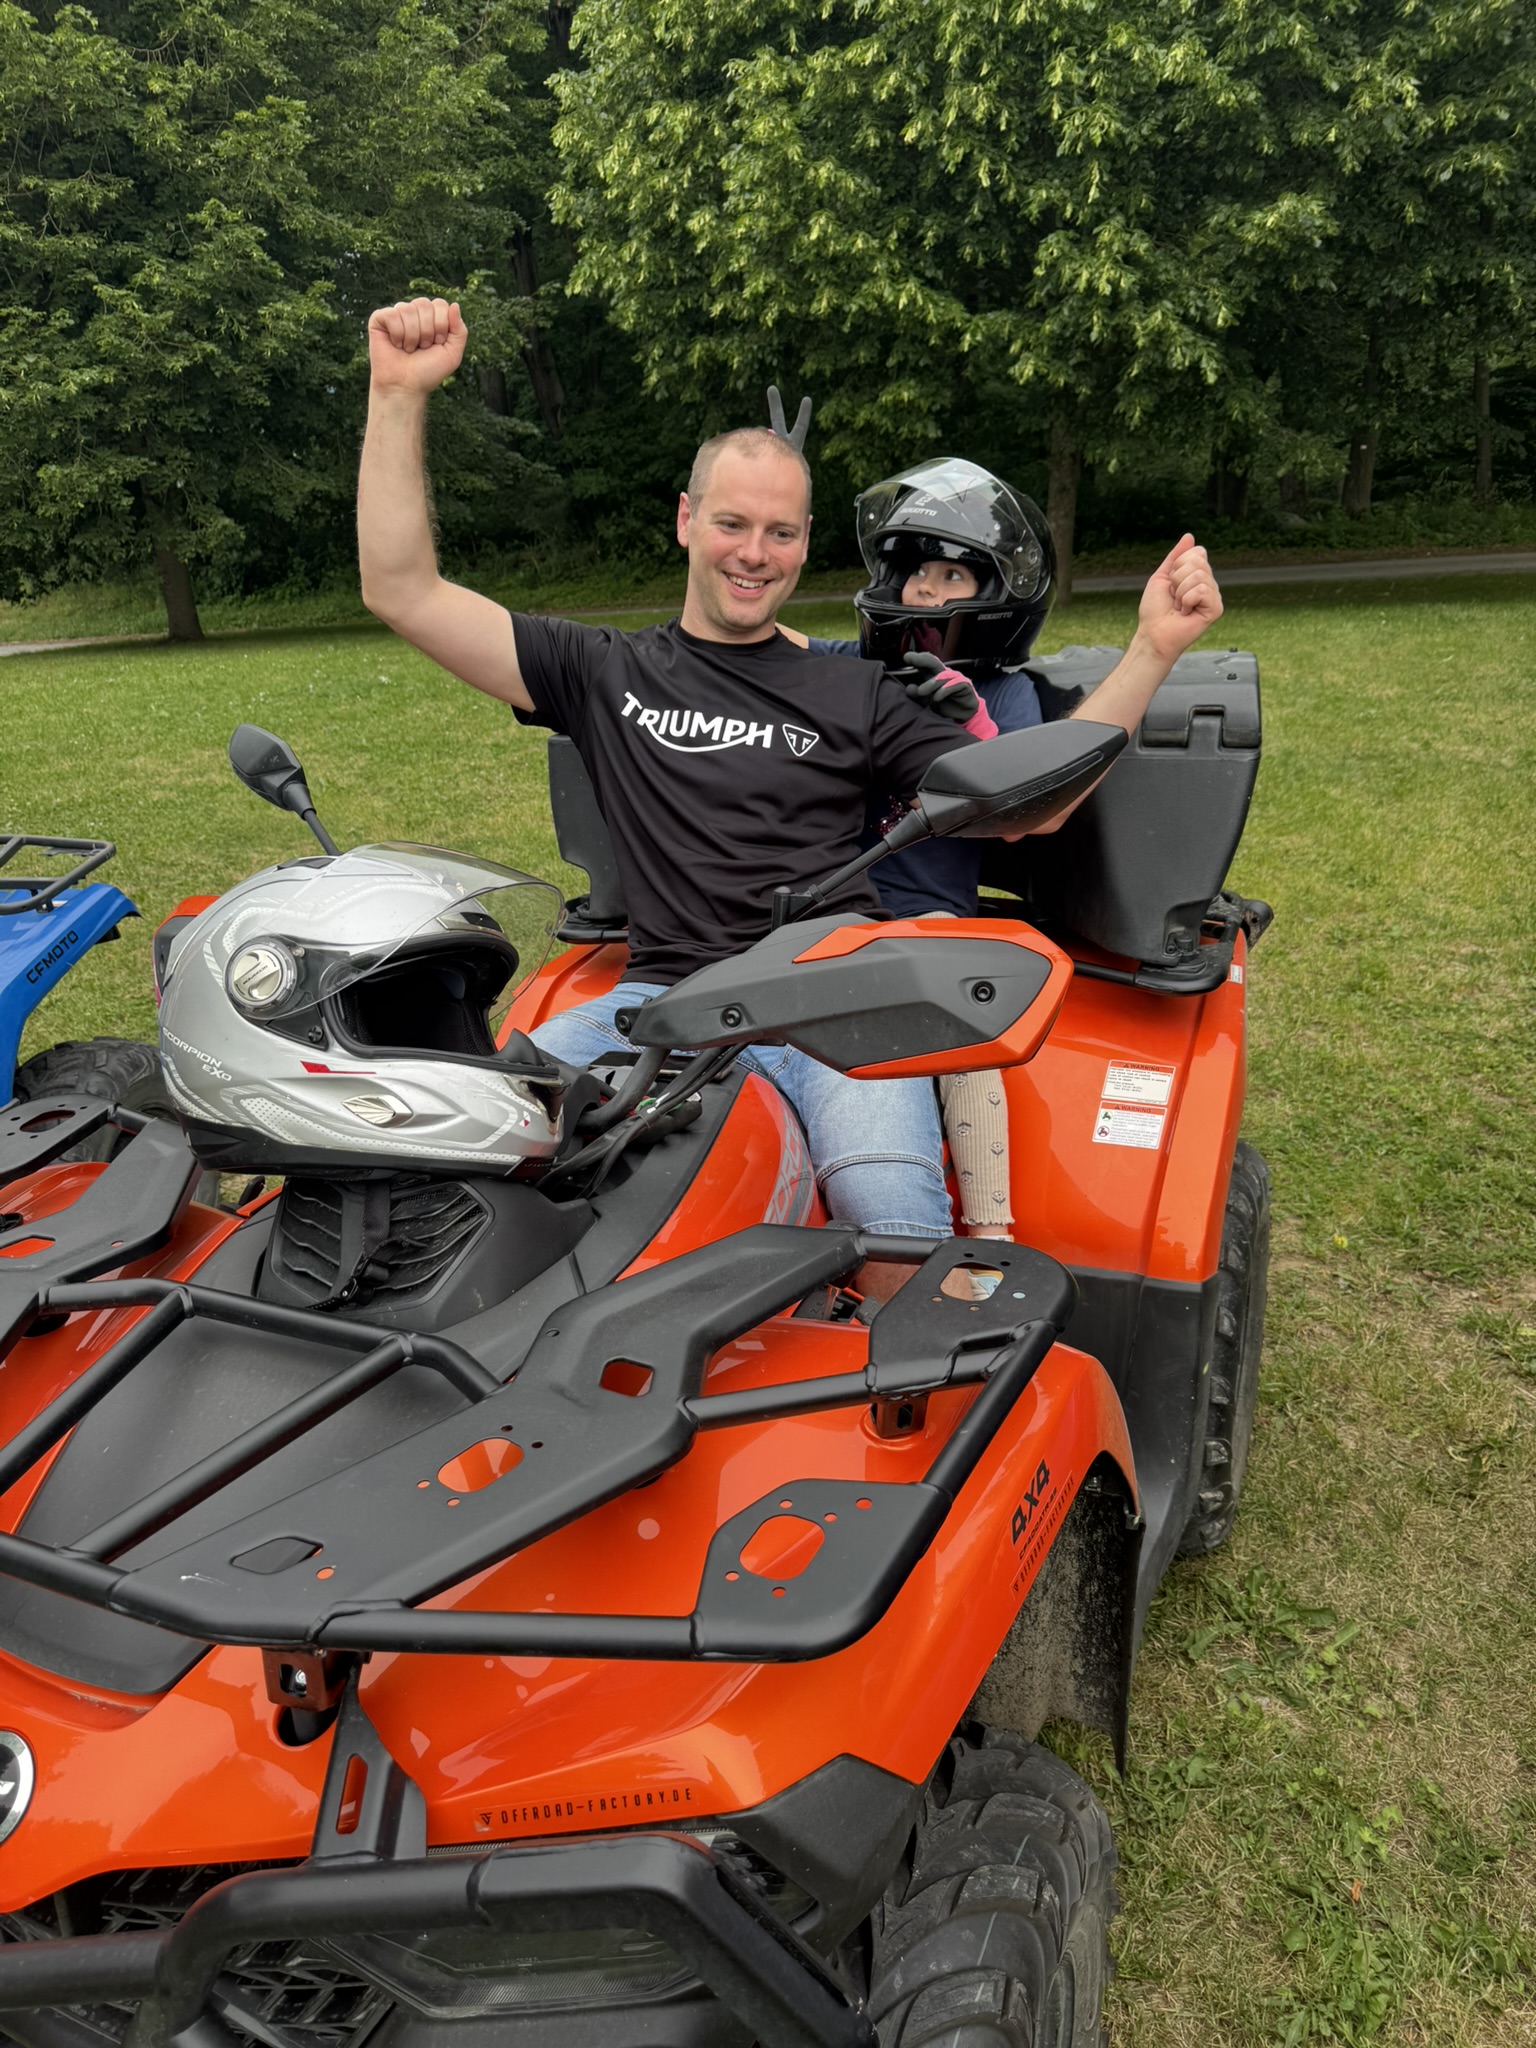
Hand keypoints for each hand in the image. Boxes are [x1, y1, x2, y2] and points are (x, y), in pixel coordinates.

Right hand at [368, 298, 467, 395]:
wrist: (405, 386)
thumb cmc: (428, 371)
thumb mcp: (452, 354)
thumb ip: (460, 330)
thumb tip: (454, 304)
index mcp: (431, 317)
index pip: (440, 304)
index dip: (441, 324)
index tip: (437, 343)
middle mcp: (413, 313)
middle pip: (424, 304)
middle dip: (426, 330)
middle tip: (422, 347)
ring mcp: (396, 315)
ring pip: (407, 309)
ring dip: (412, 335)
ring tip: (409, 349)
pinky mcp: (379, 319)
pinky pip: (391, 314)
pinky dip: (397, 333)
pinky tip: (396, 344)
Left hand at [895, 652, 981, 724]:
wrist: (964, 716)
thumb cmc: (945, 705)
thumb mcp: (928, 702)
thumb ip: (918, 696)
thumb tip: (909, 688)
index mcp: (933, 675)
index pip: (924, 664)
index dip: (916, 659)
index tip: (906, 657)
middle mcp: (944, 674)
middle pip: (933, 662)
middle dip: (922, 659)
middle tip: (911, 659)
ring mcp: (955, 678)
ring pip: (943, 675)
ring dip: (932, 682)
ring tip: (921, 691)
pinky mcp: (965, 685)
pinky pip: (955, 684)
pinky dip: (945, 690)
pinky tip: (937, 698)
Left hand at [1136, 534, 1222, 663]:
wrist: (1153, 633)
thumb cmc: (1155, 610)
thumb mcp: (1162, 576)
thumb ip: (1176, 556)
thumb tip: (1189, 536)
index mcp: (1198, 575)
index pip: (1198, 552)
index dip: (1178, 565)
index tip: (1171, 584)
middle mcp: (1208, 584)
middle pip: (1199, 561)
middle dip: (1178, 578)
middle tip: (1174, 597)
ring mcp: (1214, 596)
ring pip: (1200, 575)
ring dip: (1180, 591)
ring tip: (1179, 606)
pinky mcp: (1216, 609)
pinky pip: (1202, 590)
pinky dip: (1187, 600)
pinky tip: (1185, 612)